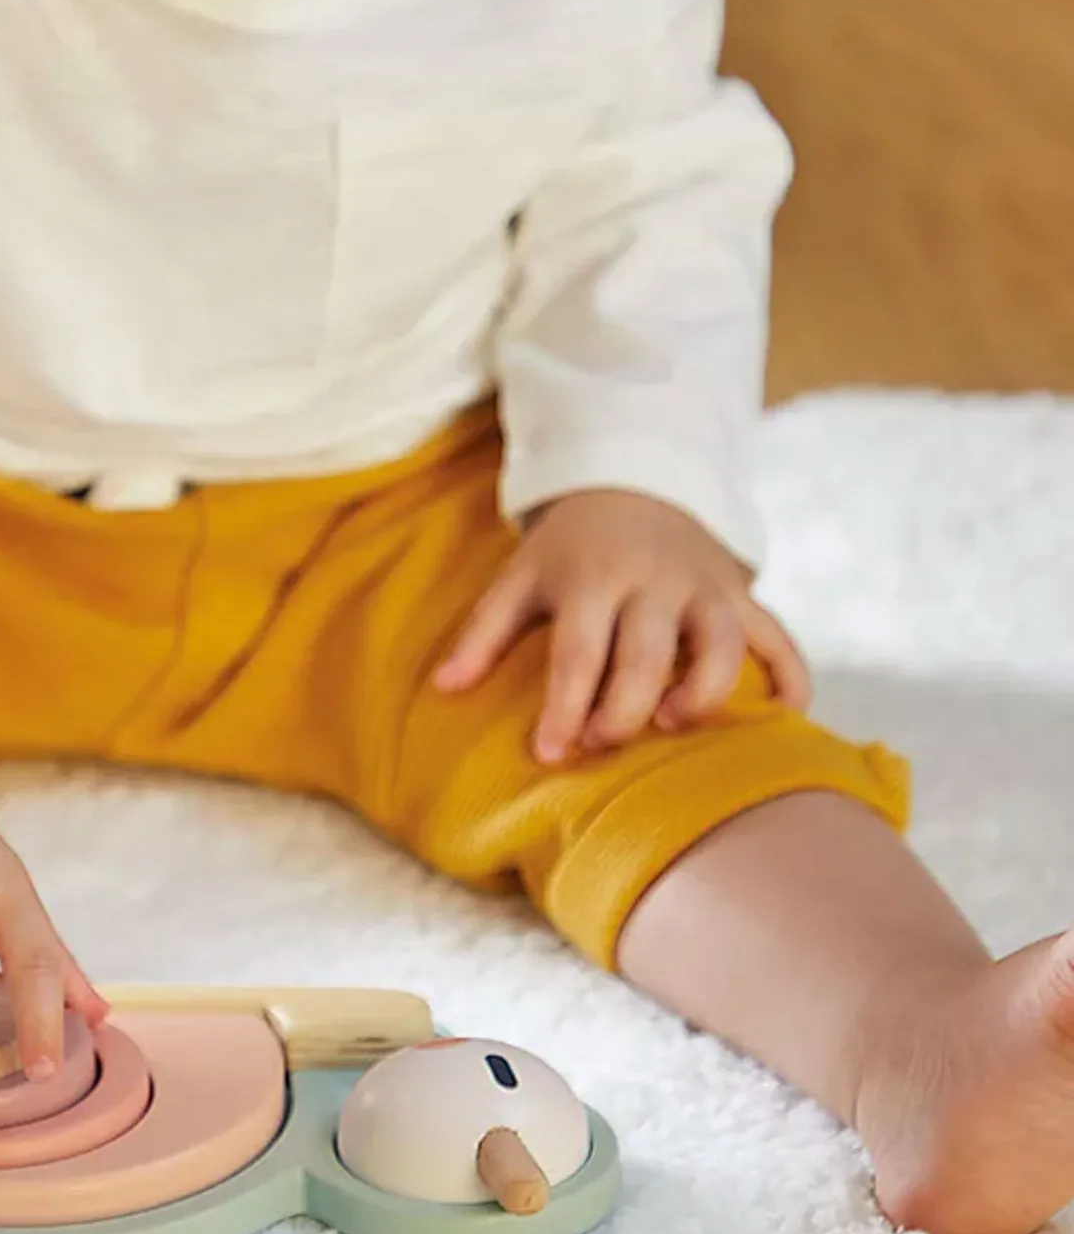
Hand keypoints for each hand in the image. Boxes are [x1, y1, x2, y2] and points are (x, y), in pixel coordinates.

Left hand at [433, 489, 810, 764]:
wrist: (634, 479)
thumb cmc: (568, 549)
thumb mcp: (519, 577)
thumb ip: (483, 633)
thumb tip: (443, 689)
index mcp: (593, 580)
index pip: (580, 652)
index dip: (566, 707)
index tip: (552, 754)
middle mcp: (655, 582)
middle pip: (649, 655)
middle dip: (626, 709)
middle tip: (602, 743)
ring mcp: (706, 588)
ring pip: (724, 644)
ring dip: (706, 691)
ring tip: (674, 724)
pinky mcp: (742, 595)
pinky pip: (780, 638)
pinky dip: (791, 678)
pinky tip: (782, 719)